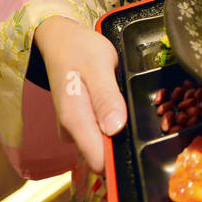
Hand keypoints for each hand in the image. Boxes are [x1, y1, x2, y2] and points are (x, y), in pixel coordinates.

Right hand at [34, 15, 126, 171]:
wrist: (59, 40)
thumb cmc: (79, 48)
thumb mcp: (99, 65)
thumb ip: (106, 97)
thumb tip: (115, 128)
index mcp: (75, 120)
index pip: (100, 161)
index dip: (122, 158)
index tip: (142, 144)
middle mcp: (71, 131)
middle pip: (104, 157)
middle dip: (125, 143)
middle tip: (140, 115)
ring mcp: (74, 129)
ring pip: (103, 146)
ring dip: (120, 133)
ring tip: (128, 106)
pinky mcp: (79, 124)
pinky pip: (100, 134)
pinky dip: (112, 124)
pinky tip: (118, 106)